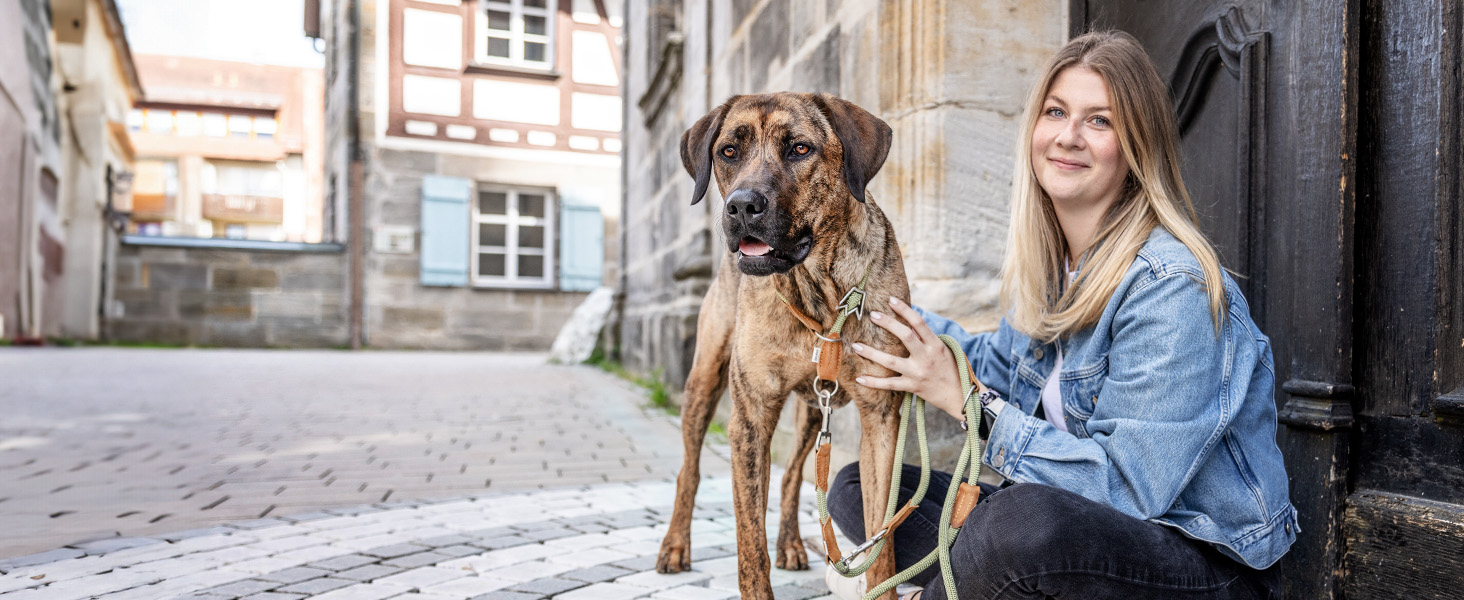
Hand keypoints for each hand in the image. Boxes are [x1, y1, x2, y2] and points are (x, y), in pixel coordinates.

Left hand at [852, 296, 967, 419]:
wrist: (959, 395)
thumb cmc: (951, 369)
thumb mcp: (943, 349)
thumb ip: (926, 338)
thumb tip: (908, 323)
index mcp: (935, 345)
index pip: (919, 323)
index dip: (904, 310)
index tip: (890, 300)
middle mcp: (926, 357)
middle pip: (905, 336)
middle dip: (888, 323)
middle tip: (872, 314)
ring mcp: (918, 373)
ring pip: (891, 361)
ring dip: (871, 353)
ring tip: (855, 345)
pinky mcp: (912, 387)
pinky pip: (889, 384)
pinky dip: (874, 382)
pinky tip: (859, 378)